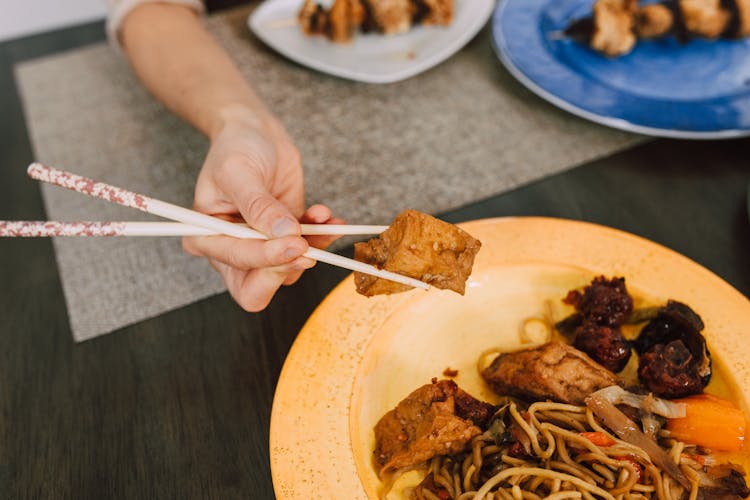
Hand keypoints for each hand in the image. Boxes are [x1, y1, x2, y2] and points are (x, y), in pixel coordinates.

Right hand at [182, 107, 340, 310]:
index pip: (238, 266)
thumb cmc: (236, 149)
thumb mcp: (239, 172)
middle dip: (286, 268)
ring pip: (289, 272)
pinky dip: (324, 236)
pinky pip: (309, 251)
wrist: (256, 134)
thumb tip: (284, 233)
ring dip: (312, 247)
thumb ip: (259, 206)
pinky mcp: (287, 239)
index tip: (294, 242)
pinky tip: (328, 217)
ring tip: (321, 216)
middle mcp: (232, 252)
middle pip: (259, 288)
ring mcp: (262, 249)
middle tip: (307, 245)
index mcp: (207, 240)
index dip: (267, 258)